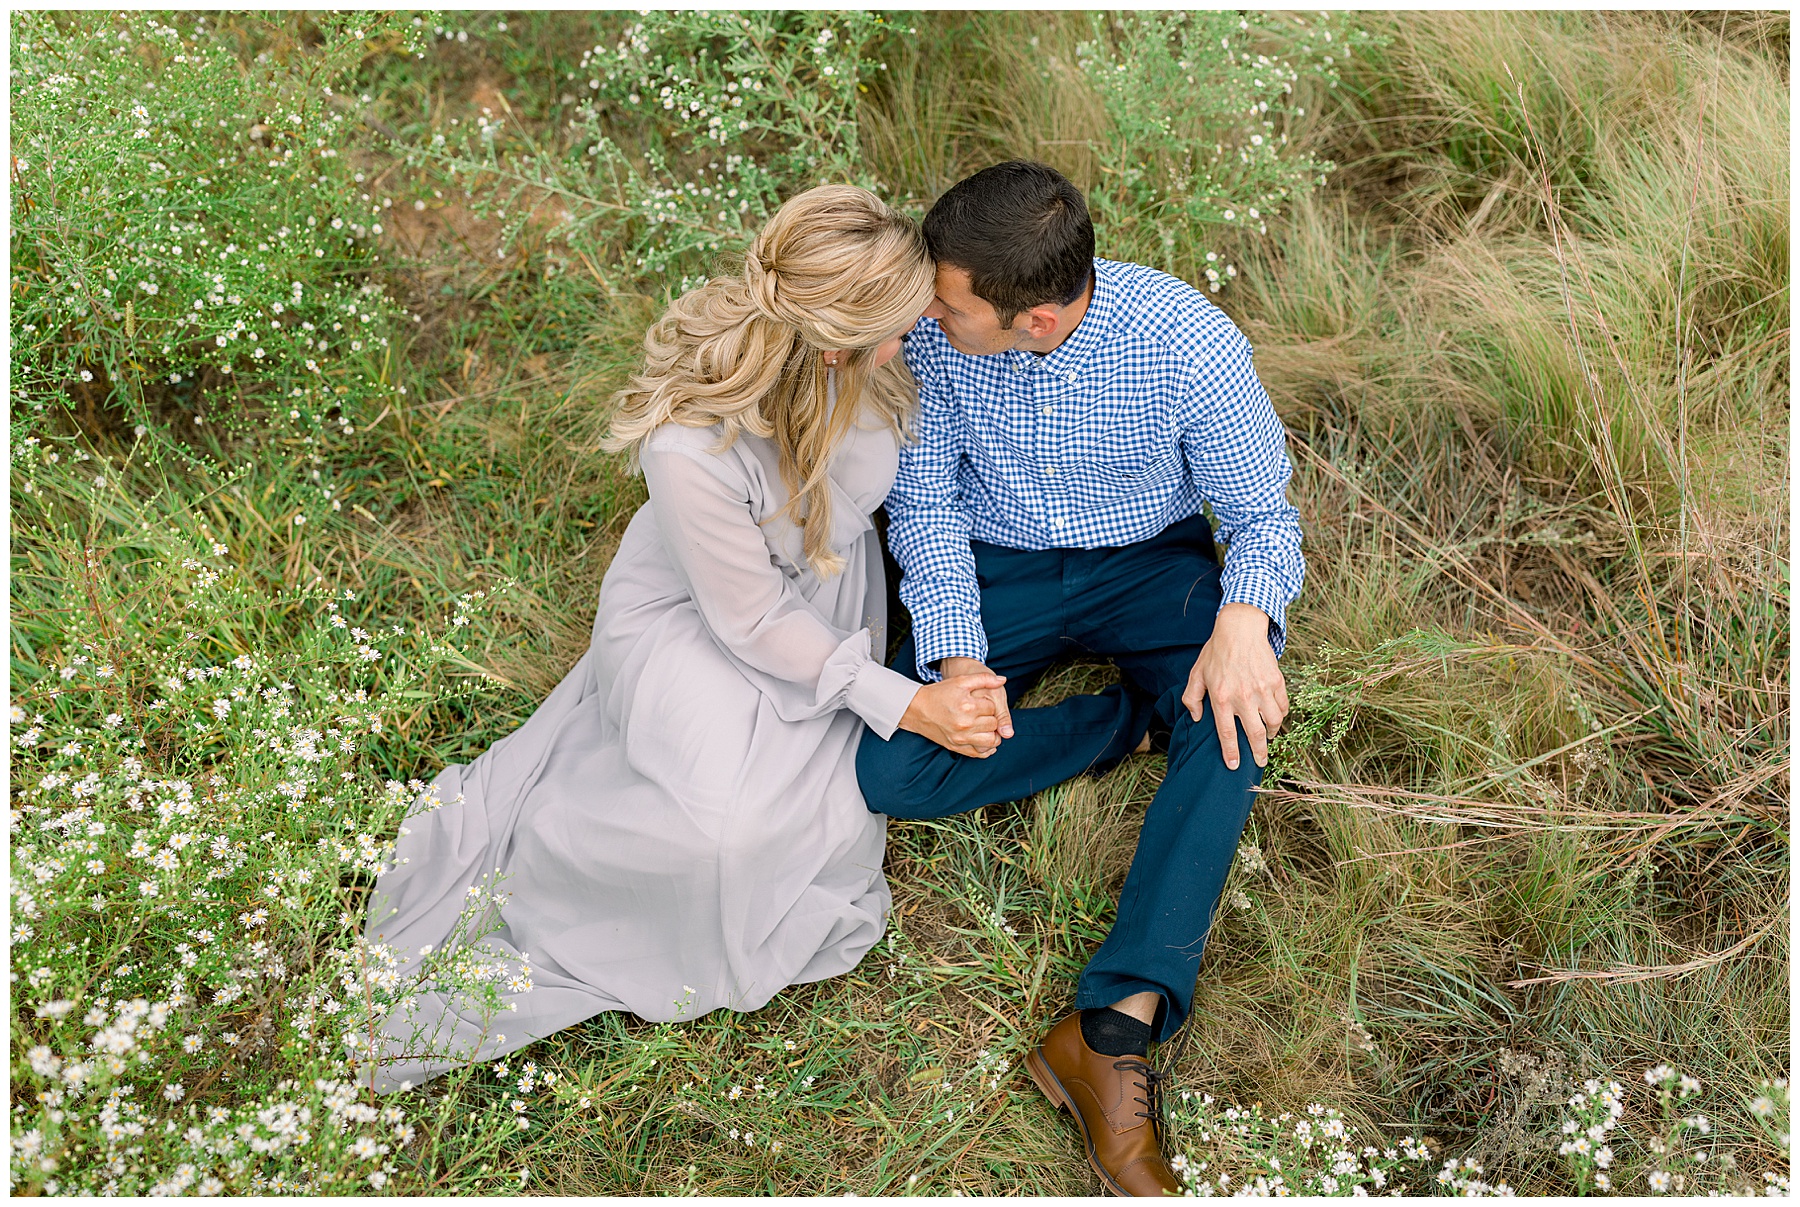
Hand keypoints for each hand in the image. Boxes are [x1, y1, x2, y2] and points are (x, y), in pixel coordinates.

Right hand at [900, 671, 1007, 757]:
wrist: (917, 709)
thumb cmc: (939, 693)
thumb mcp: (961, 681)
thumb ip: (984, 679)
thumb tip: (1003, 681)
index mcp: (968, 706)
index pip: (993, 708)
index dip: (989, 704)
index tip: (981, 702)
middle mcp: (965, 724)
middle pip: (993, 724)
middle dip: (991, 718)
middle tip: (982, 713)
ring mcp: (960, 738)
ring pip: (991, 741)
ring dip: (992, 734)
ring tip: (985, 726)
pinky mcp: (956, 747)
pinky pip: (980, 753)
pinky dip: (986, 748)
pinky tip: (984, 738)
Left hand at [1182, 603, 1289, 770]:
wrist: (1240, 628)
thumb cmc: (1216, 652)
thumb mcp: (1196, 674)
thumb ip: (1191, 699)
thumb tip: (1196, 719)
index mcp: (1222, 698)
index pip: (1227, 733)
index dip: (1231, 753)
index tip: (1234, 766)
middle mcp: (1243, 697)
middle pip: (1255, 734)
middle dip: (1258, 753)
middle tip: (1259, 762)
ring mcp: (1262, 689)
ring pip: (1273, 722)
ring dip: (1271, 734)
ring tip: (1267, 738)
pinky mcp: (1276, 681)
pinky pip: (1283, 706)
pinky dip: (1281, 715)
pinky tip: (1275, 717)